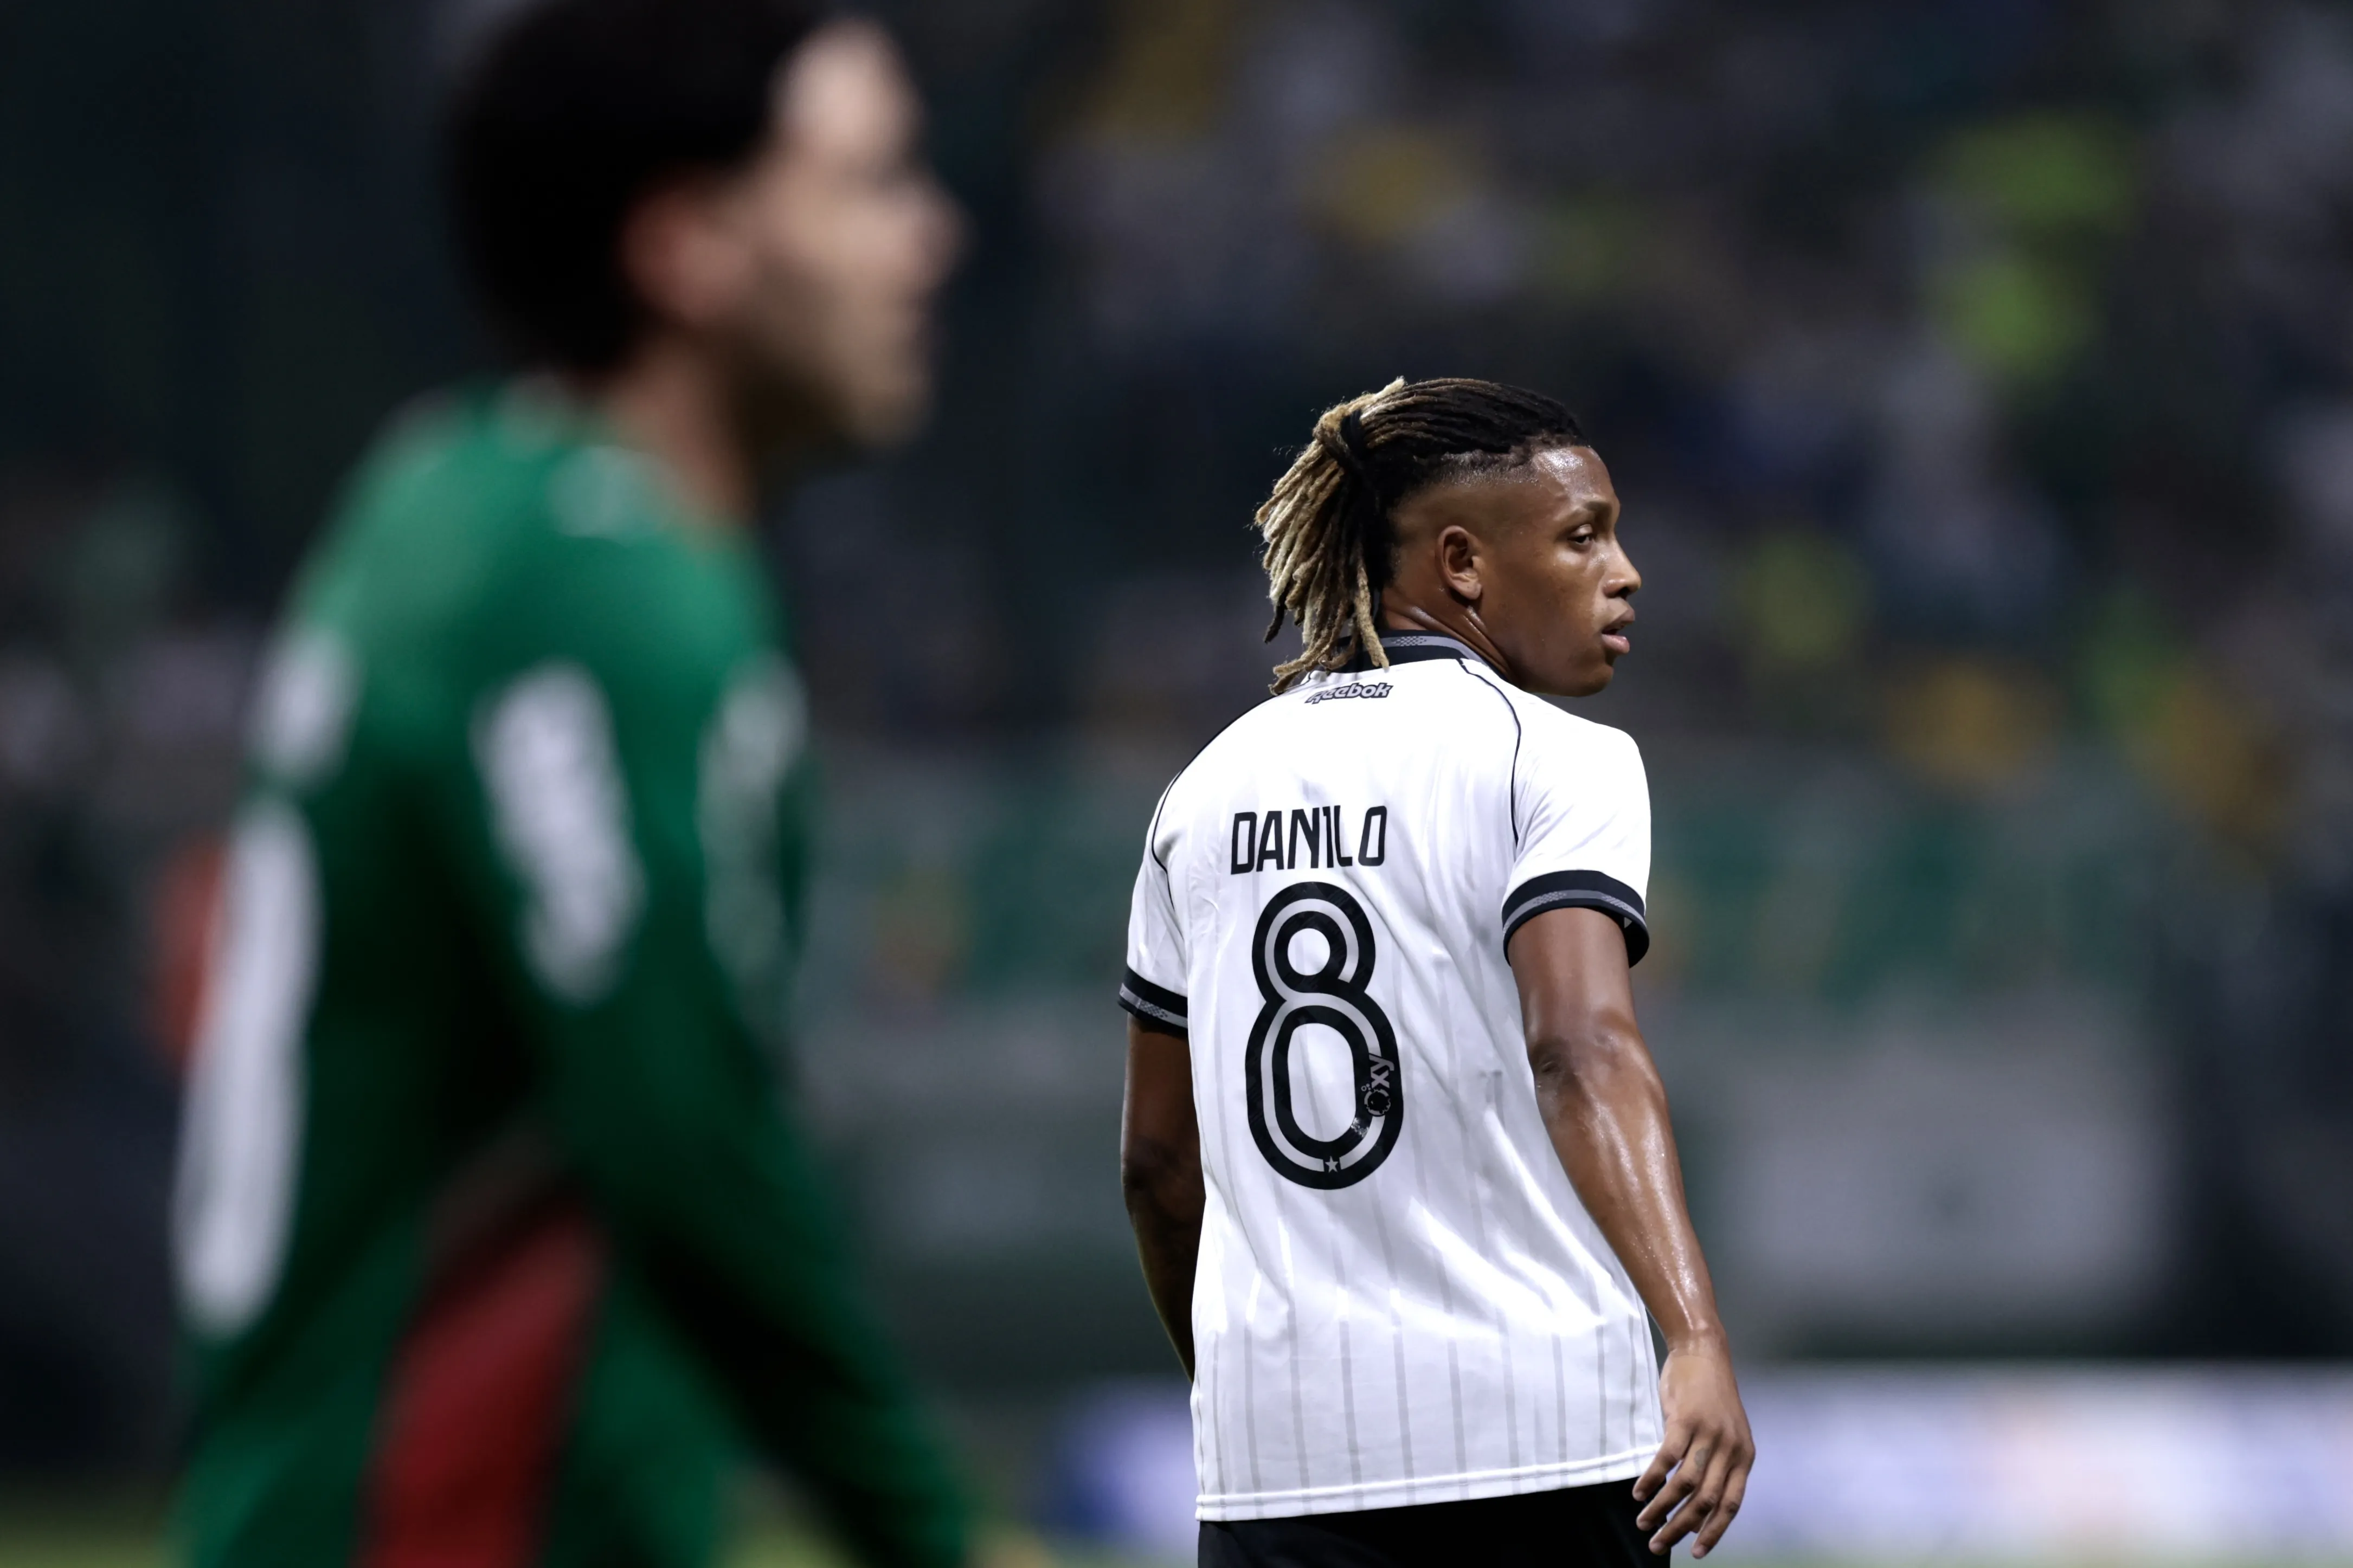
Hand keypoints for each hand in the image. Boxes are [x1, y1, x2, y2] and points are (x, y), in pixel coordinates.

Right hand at [1632, 1339, 1752, 1557]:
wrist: (1703, 1351)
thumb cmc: (1710, 1395)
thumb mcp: (1726, 1432)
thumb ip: (1718, 1463)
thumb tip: (1696, 1502)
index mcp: (1744, 1456)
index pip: (1731, 1505)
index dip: (1713, 1532)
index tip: (1695, 1553)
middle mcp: (1730, 1449)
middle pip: (1705, 1501)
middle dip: (1680, 1528)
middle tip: (1658, 1545)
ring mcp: (1709, 1434)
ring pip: (1684, 1485)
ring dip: (1661, 1509)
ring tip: (1643, 1523)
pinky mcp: (1685, 1420)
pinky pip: (1666, 1460)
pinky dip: (1650, 1480)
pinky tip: (1639, 1493)